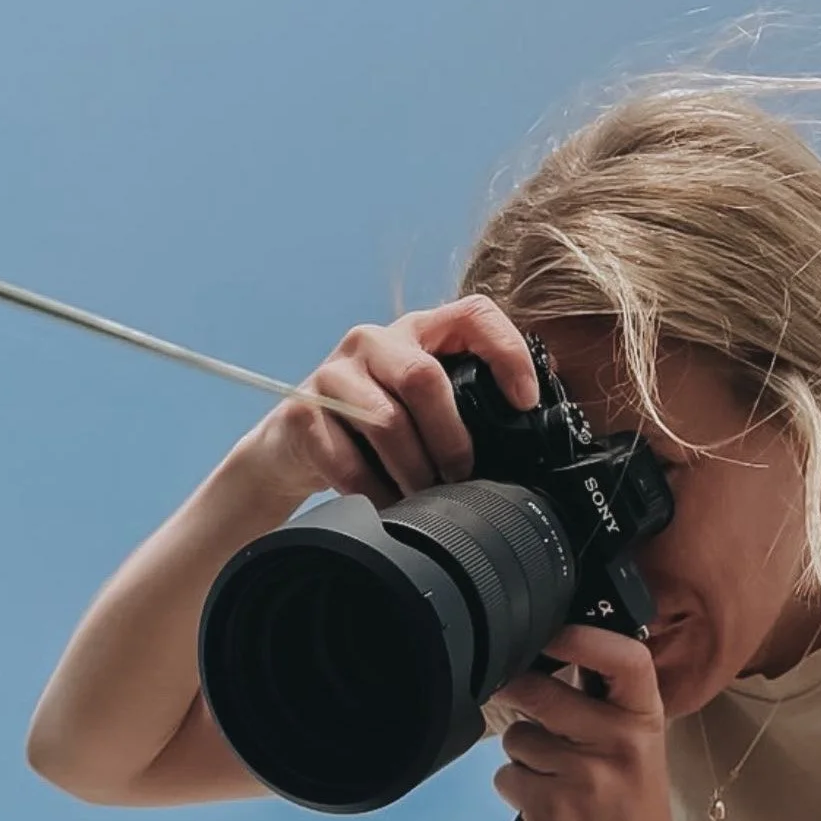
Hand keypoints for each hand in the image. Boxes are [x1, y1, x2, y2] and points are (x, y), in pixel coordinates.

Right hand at [241, 294, 540, 507]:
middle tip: (460, 476)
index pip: (472, 315)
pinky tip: (386, 505)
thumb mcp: (417, 405)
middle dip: (451, 438)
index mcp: (414, 332)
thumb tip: (529, 418)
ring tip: (423, 499)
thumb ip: (463, 400)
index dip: (505, 352)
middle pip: (424, 378)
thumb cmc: (368, 429)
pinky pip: (348, 463)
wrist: (291, 448)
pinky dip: (375, 493)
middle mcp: (373, 341)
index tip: (524, 403)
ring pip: (387, 423)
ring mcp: (333, 373)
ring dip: (413, 473)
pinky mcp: (302, 414)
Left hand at [489, 625, 691, 820]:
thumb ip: (603, 705)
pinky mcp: (551, 810)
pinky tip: (546, 808)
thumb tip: (548, 655)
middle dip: (517, 693)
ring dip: (522, 756)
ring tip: (554, 780)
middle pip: (541, 692)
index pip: (623, 658)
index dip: (582, 637)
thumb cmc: (633, 811)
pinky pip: (506, 777)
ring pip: (516, 737)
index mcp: (645, 720)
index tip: (552, 630)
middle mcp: (620, 743)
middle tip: (518, 699)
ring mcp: (584, 777)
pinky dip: (517, 790)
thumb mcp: (637, 749)